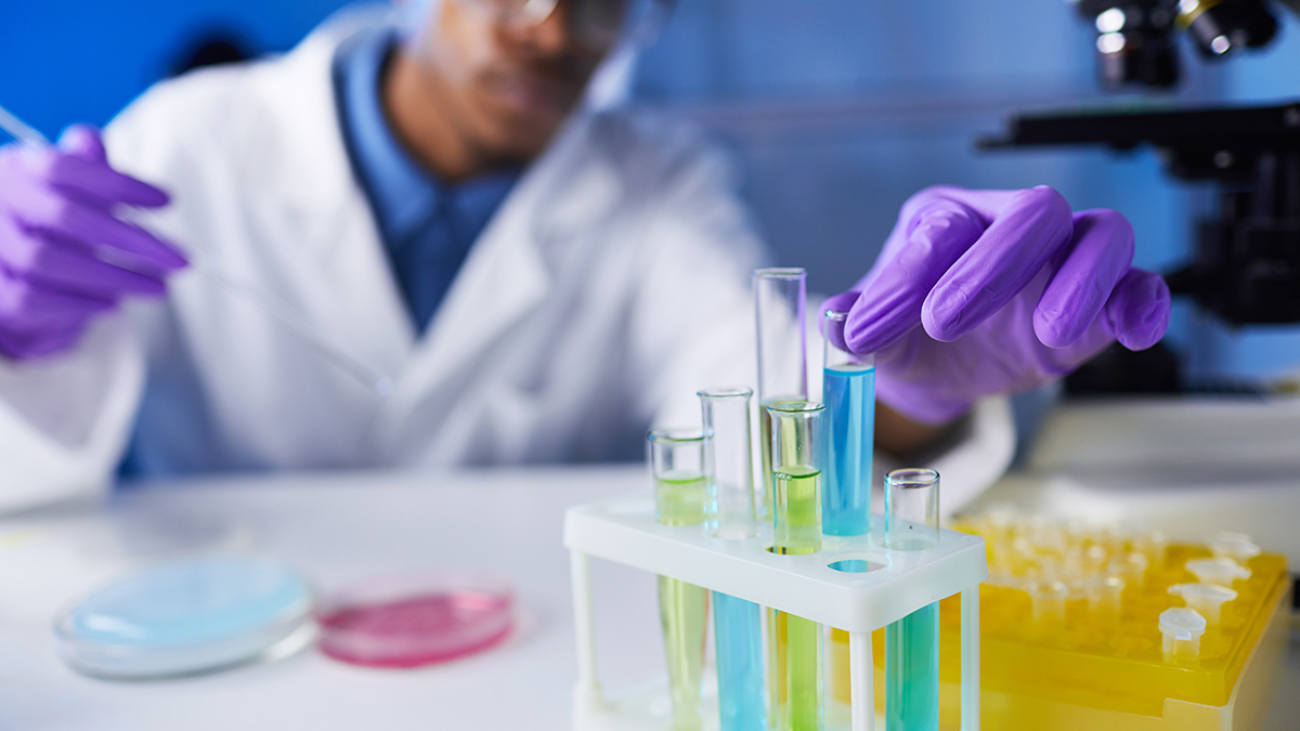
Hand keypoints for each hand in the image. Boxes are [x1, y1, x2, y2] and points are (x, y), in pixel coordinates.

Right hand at [0, 125, 185, 358]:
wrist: (5, 263)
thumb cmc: (45, 216)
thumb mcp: (62, 185)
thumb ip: (83, 165)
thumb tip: (89, 139)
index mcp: (19, 170)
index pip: (66, 168)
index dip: (118, 184)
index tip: (167, 202)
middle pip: (67, 218)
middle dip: (131, 240)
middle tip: (180, 260)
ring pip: (50, 262)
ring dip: (113, 277)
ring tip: (159, 287)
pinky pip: (36, 298)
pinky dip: (81, 302)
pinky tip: (114, 303)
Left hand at [825, 185, 1169, 424]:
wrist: (941, 366)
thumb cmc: (906, 331)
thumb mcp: (873, 332)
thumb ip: (857, 324)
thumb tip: (837, 320)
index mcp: (946, 219)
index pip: (942, 227)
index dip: (908, 278)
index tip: (871, 331)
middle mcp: (1010, 226)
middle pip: (1035, 211)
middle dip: (995, 265)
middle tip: (946, 323)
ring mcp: (1063, 261)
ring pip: (1104, 233)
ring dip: (1083, 279)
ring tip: (1047, 333)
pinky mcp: (1099, 303)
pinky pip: (1141, 285)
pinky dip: (1144, 303)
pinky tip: (1133, 332)